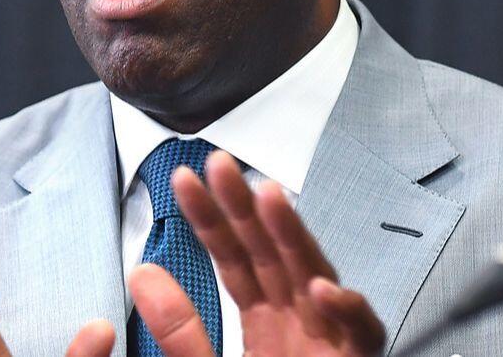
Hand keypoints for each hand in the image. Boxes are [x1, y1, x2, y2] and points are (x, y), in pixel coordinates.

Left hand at [73, 150, 385, 356]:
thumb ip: (178, 331)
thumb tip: (141, 271)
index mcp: (268, 326)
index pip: (236, 261)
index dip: (211, 220)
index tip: (183, 180)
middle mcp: (301, 326)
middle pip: (273, 257)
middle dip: (246, 209)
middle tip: (217, 163)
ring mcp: (331, 346)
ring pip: (316, 282)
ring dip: (295, 240)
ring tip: (268, 197)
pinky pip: (362, 338)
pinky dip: (347, 315)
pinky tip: (323, 289)